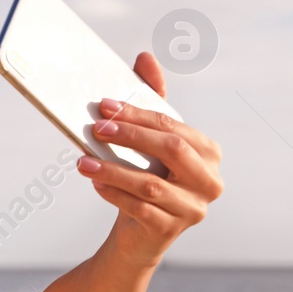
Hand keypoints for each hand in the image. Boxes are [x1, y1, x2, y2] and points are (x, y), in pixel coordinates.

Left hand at [78, 52, 223, 266]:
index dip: (138, 115)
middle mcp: (210, 181)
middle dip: (131, 136)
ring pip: (152, 184)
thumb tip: (145, 57)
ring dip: (113, 170)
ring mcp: (194, 209)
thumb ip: (152, 102)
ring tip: (82, 162)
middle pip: (172, 150)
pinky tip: (95, 184)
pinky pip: (140, 209)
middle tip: (97, 128)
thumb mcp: (150, 142)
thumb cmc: (148, 178)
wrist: (140, 233)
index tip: (104, 106)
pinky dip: (115, 195)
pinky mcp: (172, 231)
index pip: (173, 127)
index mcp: (209, 153)